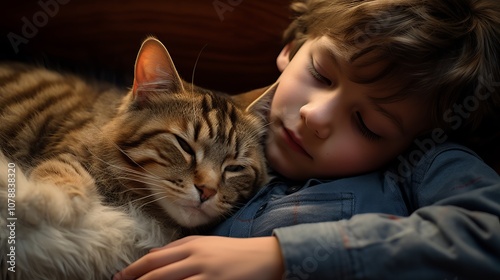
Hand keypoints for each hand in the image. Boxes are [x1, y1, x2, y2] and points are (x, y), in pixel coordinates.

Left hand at [114, 235, 284, 279]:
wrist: (265, 256)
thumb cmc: (233, 252)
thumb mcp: (205, 246)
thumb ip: (180, 251)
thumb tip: (153, 257)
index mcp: (191, 244)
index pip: (154, 258)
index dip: (134, 270)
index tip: (119, 278)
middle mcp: (194, 255)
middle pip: (155, 271)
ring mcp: (204, 270)